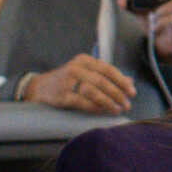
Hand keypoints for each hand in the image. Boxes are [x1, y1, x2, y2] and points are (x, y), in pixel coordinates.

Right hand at [21, 54, 135, 113]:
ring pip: (94, 91)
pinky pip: (83, 102)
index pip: (108, 69)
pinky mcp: (62, 95)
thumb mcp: (85, 73)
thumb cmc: (67, 80)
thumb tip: (129, 81)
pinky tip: (103, 111)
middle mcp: (76, 68)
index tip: (132, 92)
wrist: (39, 87)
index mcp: (84, 60)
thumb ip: (106, 76)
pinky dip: (95, 108)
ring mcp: (68, 81)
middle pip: (102, 81)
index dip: (122, 81)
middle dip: (118, 94)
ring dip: (108, 102)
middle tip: (127, 104)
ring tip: (117, 109)